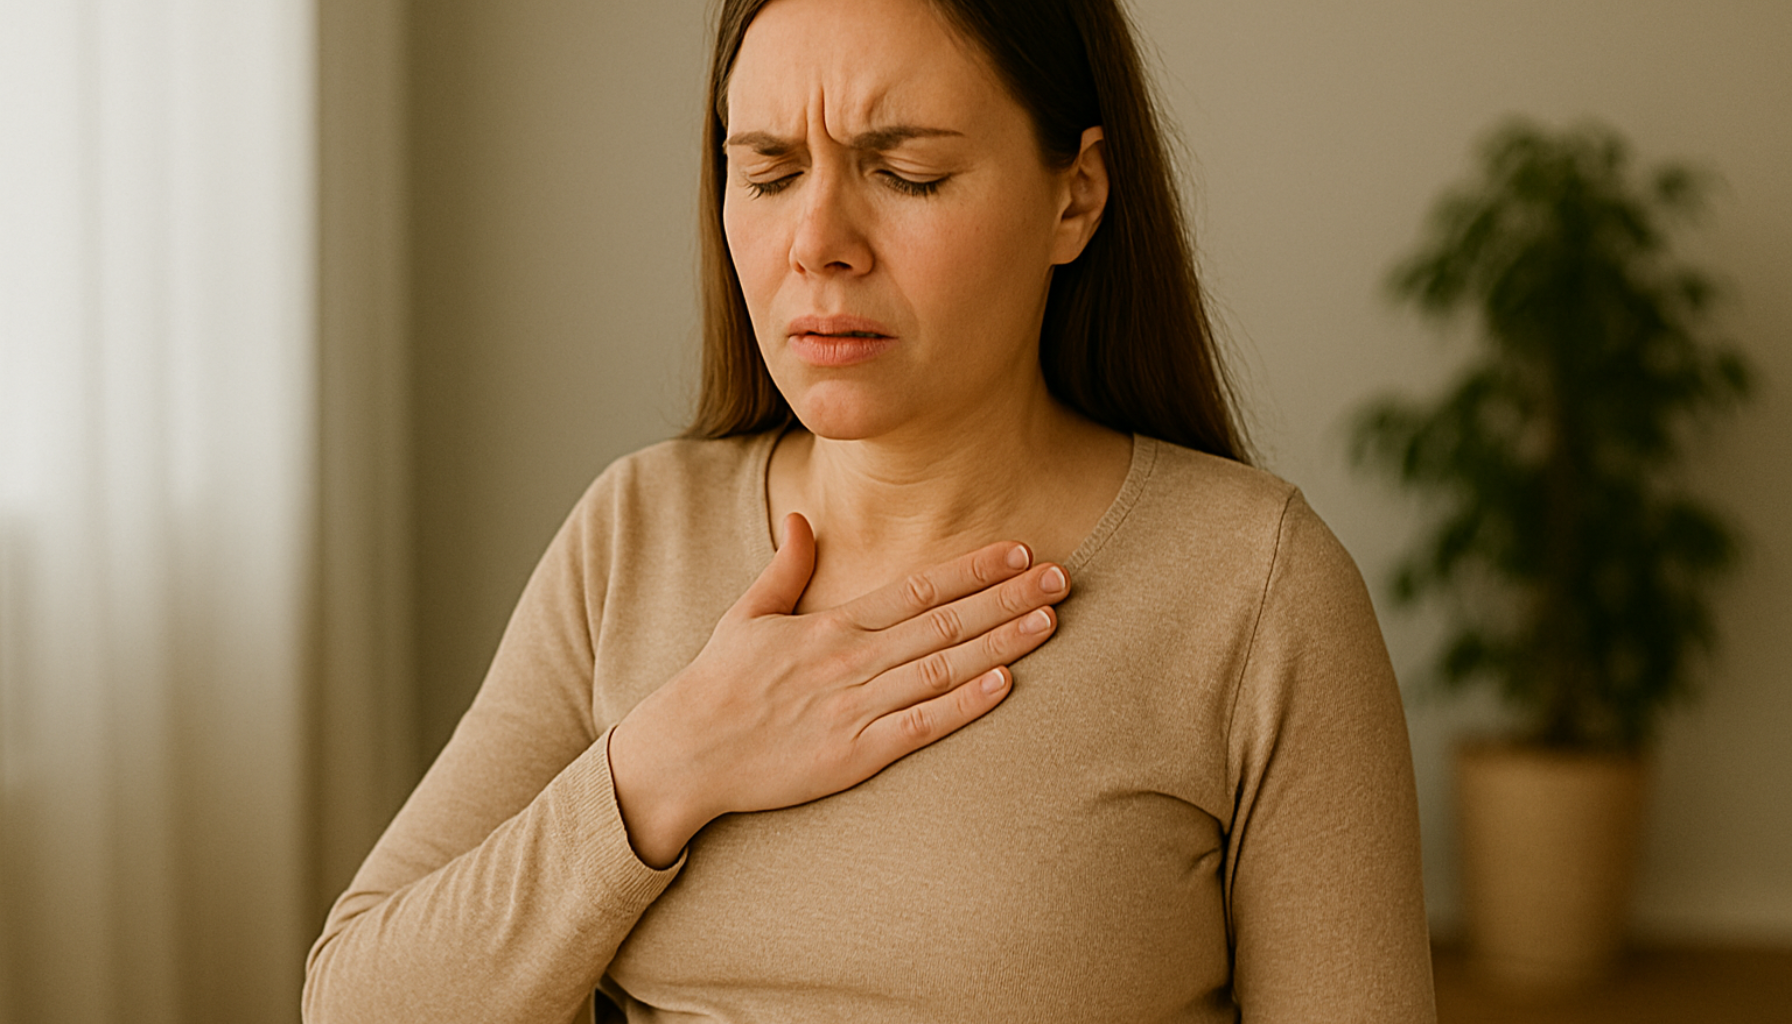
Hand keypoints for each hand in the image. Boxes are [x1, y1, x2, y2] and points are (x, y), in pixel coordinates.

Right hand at [608, 512, 1069, 866]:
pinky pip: (920, 726)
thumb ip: (784, 566)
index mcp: (831, 625)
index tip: (1019, 549)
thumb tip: (800, 516)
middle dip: (1007, 596)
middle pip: (945, 621)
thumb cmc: (717, 683)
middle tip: (1061, 576)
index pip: (918, 587)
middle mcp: (851, 661)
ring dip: (1001, 641)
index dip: (974, 568)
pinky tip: (1004, 683)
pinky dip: (964, 704)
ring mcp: (855, 708)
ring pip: (943, 667)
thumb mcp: (745, 613)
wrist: (684, 752)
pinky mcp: (854, 755)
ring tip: (1049, 619)